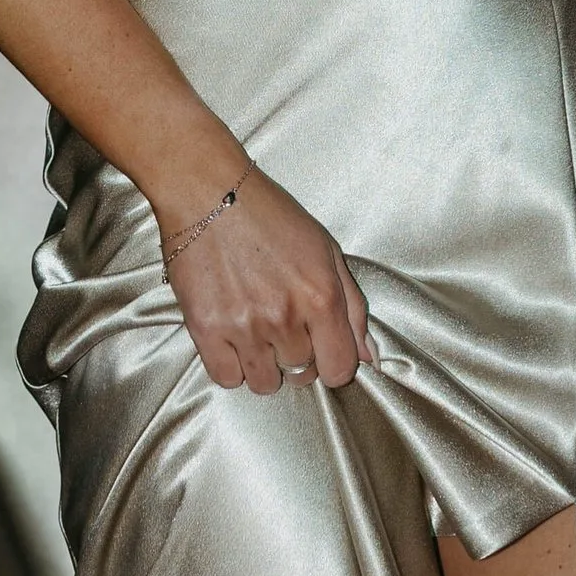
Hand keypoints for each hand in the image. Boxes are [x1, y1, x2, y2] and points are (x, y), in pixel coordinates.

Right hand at [161, 159, 377, 397]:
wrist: (207, 191)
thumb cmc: (268, 214)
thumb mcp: (325, 249)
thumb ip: (353, 307)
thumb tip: (369, 357)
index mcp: (321, 297)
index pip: (339, 370)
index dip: (332, 362)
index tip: (319, 347)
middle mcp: (285, 318)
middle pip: (302, 376)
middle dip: (297, 356)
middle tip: (281, 322)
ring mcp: (244, 327)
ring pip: (264, 384)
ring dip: (263, 364)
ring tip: (255, 328)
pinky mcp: (206, 329)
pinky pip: (227, 379)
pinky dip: (231, 365)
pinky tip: (232, 336)